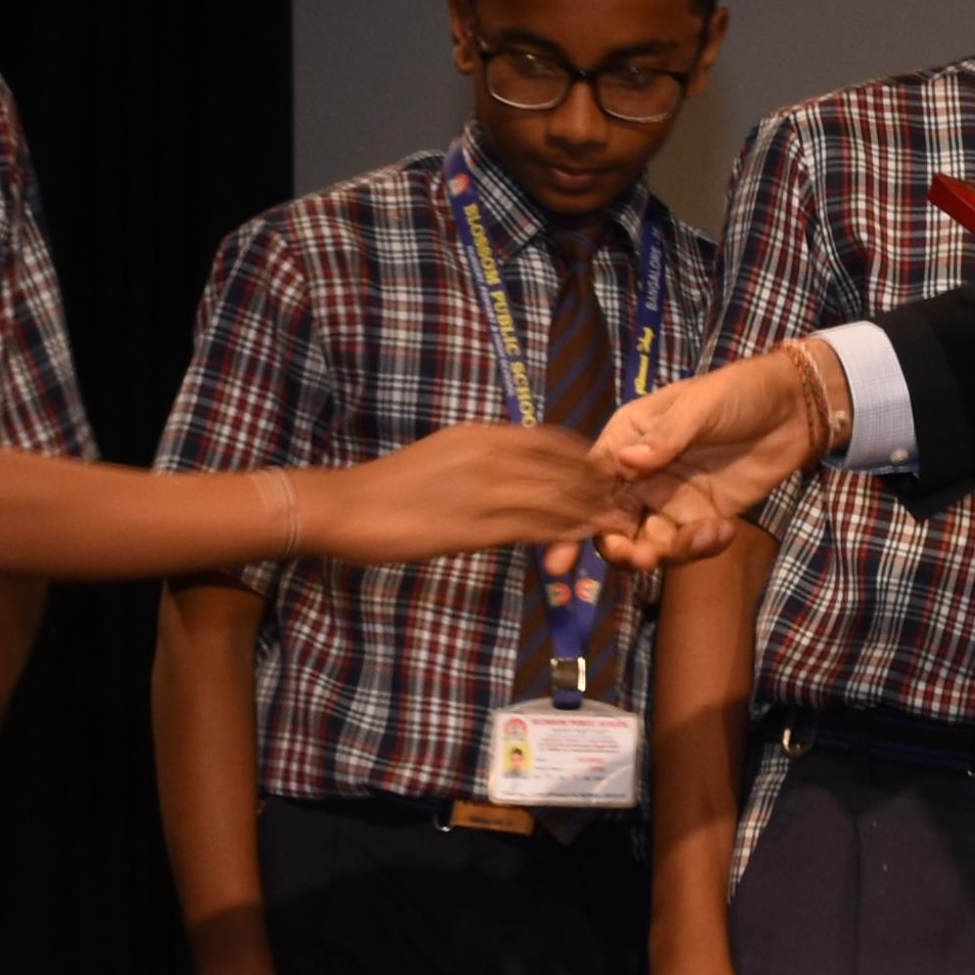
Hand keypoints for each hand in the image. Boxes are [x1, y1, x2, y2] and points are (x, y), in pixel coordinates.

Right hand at [301, 420, 614, 567]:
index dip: (583, 458)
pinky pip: (535, 527)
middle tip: (627, 500)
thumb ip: (481, 460)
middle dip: (598, 484)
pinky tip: (585, 539)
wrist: (348, 506)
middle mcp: (490, 454)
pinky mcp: (477, 526)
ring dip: (591, 510)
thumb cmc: (390, 487)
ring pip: (556, 497)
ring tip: (619, 522)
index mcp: (481, 435)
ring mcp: (485, 489)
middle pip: (563, 467)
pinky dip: (566, 531)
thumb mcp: (443, 456)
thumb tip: (512, 472)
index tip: (603, 474)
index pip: (550, 440)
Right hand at [589, 338, 842, 571]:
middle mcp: (639, 474)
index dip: (572, 519)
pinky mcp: (701, 518)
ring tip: (691, 542)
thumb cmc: (738, 392)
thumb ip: (666, 436)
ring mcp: (669, 499)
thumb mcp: (700, 405)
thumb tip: (627, 460)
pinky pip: (687, 545)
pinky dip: (700, 547)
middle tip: (638, 558)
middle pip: (610, 522)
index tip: (562, 557)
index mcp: (626, 438)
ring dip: (659, 554)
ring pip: (646, 542)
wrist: (793, 409)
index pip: (589, 481)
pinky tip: (725, 530)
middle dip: (617, 547)